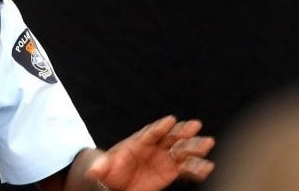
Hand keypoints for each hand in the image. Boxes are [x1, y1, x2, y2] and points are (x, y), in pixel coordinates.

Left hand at [86, 115, 214, 190]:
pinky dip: (196, 168)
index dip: (159, 127)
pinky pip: (186, 168)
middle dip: (181, 131)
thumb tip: (93, 171)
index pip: (149, 133)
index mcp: (137, 143)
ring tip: (208, 142)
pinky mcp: (171, 171)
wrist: (117, 181)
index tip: (170, 120)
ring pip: (181, 150)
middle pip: (169, 137)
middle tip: (195, 124)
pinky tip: (207, 167)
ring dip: (194, 146)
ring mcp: (164, 158)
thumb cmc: (109, 170)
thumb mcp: (102, 168)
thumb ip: (100, 168)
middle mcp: (153, 147)